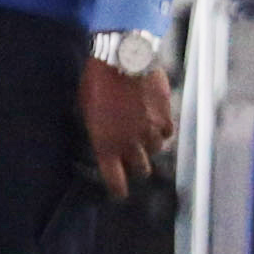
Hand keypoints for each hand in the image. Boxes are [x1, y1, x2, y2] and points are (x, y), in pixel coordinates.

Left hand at [82, 58, 174, 196]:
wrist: (123, 61)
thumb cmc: (96, 83)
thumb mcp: (87, 110)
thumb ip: (98, 130)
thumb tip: (104, 139)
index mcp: (106, 145)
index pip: (115, 179)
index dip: (119, 188)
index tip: (120, 192)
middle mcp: (130, 144)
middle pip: (140, 169)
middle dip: (137, 168)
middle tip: (134, 163)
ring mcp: (150, 132)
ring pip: (156, 151)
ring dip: (149, 147)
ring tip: (144, 137)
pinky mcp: (166, 118)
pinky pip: (167, 134)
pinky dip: (162, 132)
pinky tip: (156, 125)